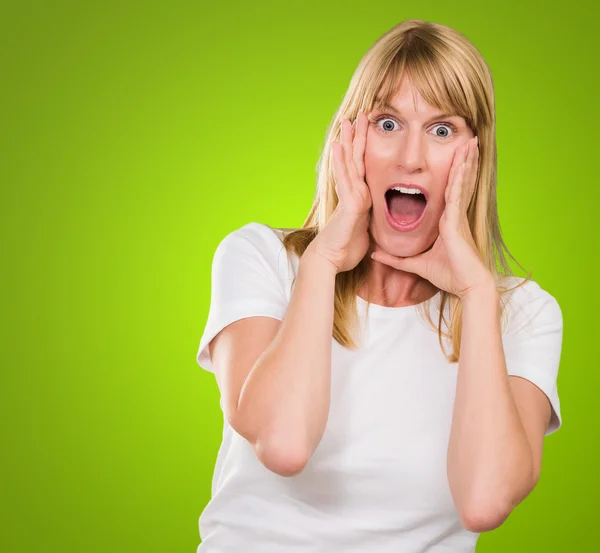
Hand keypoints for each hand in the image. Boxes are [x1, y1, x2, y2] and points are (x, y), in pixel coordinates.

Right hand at [306, 112, 372, 273]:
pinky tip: (337, 146)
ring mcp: (350, 197)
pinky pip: (345, 179)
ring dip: (348, 142)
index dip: (364, 148)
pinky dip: (341, 162)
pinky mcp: (349, 204)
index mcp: (361, 198)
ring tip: (347, 122)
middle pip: (355, 160)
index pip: (363, 168)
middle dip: (357, 137)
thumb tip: (376, 220)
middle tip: (360, 114)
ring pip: (349, 164)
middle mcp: (354, 193)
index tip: (368, 130)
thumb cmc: (345, 249)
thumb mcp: (365, 232)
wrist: (330, 260)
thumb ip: (370, 221)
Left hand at [370, 136, 493, 299]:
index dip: (447, 173)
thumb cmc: (449, 275)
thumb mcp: (415, 264)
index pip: (444, 191)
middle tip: (463, 140)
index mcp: (444, 221)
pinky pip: (458, 193)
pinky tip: (463, 161)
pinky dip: (461, 176)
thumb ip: (395, 258)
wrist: (467, 286)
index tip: (448, 157)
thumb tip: (375, 254)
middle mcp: (452, 214)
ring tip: (469, 142)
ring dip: (464, 161)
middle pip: (455, 181)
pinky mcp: (457, 220)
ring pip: (460, 181)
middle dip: (460, 161)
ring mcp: (456, 215)